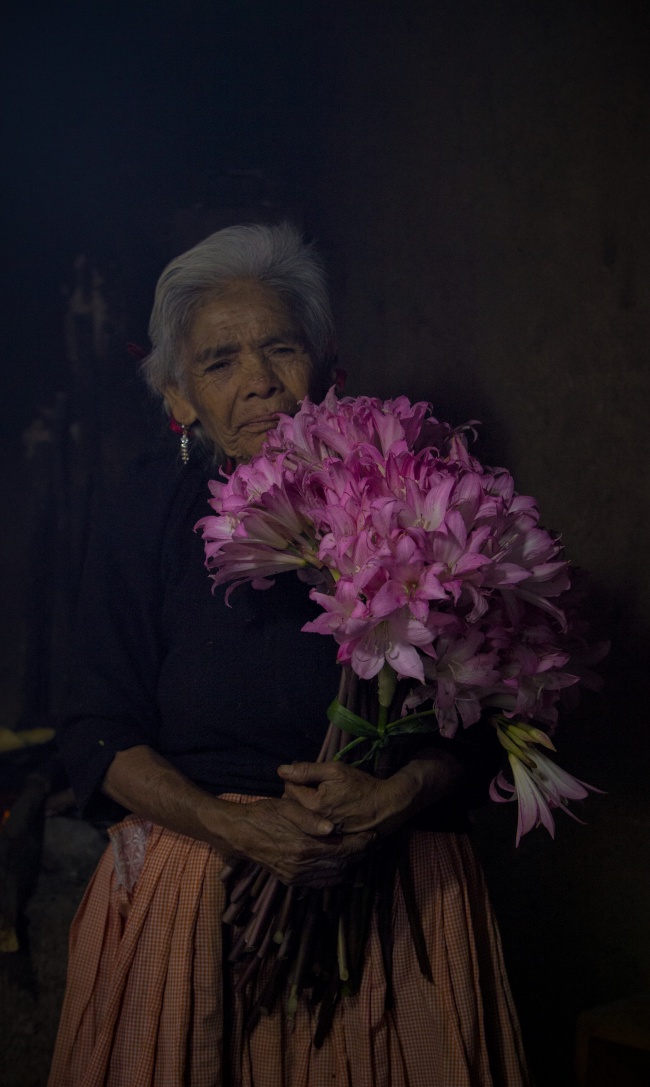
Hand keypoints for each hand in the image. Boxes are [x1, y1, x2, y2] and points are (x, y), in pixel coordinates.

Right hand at [224, 794, 375, 887]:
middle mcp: (302, 866)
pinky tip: (341, 865)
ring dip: (350, 865)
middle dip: (360, 854)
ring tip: (361, 852)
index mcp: (304, 847)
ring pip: (333, 876)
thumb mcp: (287, 808)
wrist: (239, 833)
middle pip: (342, 864)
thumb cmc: (264, 814)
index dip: (361, 843)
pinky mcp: (291, 880)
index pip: (343, 849)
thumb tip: (332, 828)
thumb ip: (310, 819)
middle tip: (372, 842)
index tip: (374, 834)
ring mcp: (296, 876)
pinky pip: (320, 883)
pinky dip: (335, 875)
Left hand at [278, 749, 465, 836]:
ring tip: (319, 801)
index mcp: (312, 806)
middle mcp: (313, 825)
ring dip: (304, 810)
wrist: (385, 808)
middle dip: (298, 796)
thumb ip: (307, 770)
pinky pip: (312, 831)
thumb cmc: (361, 786)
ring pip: (301, 819)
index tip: (310, 777)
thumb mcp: (335, 770)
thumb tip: (281, 770)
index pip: (289, 789)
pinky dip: (313, 822)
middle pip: (292, 807)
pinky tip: (324, 815)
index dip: (297, 780)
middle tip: (313, 788)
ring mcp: (320, 837)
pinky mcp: (328, 843)